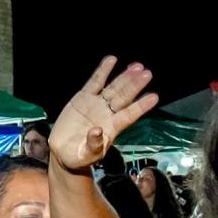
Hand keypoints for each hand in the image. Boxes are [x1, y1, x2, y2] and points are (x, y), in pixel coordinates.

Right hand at [48, 56, 159, 170]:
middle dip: (135, 86)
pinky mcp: (83, 97)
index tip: (154, 98)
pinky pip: (95, 82)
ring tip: (136, 66)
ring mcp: (97, 104)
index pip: (130, 115)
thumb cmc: (78, 157)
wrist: (63, 151)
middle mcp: (108, 114)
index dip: (141, 106)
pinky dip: (103, 71)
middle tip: (147, 74)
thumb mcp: (85, 155)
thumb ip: (93, 145)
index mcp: (112, 128)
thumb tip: (97, 131)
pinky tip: (112, 60)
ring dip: (125, 77)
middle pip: (124, 98)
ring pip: (113, 88)